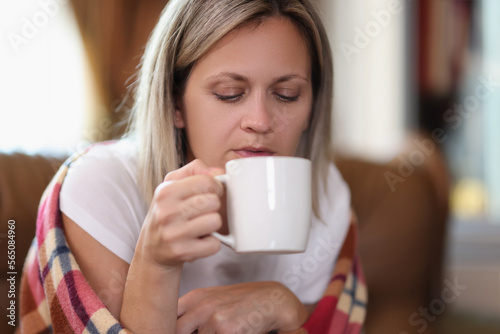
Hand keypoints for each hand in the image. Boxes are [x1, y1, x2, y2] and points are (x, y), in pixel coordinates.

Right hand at [135, 159, 224, 269]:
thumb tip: (217, 171)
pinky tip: (198, 241)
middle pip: (213, 202)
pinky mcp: (182, 252)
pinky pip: (214, 244)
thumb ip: (194, 170)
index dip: (215, 187)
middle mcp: (166, 212)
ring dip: (212, 225)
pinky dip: (210, 244)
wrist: (152, 250)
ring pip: (215, 221)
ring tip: (199, 226)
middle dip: (213, 207)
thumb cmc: (167, 213)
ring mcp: (173, 234)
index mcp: (165, 192)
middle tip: (202, 212)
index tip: (210, 193)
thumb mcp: (172, 185)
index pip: (206, 182)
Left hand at [176, 281, 308, 333]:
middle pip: (177, 331)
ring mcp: (214, 319)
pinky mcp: (227, 331)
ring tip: (223, 329)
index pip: (169, 318)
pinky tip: (233, 330)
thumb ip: (192, 312)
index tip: (172, 330)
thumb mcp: (213, 299)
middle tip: (203, 329)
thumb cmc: (242, 301)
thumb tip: (174, 328)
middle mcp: (202, 306)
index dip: (170, 327)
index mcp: (195, 297)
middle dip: (188, 333)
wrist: (270, 300)